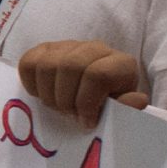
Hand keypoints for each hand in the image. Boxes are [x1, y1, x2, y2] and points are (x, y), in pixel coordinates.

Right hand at [15, 40, 146, 122]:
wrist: (93, 94)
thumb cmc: (106, 106)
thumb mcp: (121, 111)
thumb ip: (127, 108)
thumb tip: (137, 100)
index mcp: (120, 63)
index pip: (97, 75)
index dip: (87, 103)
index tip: (86, 121)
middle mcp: (95, 48)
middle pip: (70, 67)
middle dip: (66, 99)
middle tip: (69, 114)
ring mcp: (69, 46)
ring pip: (47, 65)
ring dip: (49, 95)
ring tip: (58, 106)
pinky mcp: (46, 49)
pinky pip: (29, 63)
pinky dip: (32, 85)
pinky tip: (43, 95)